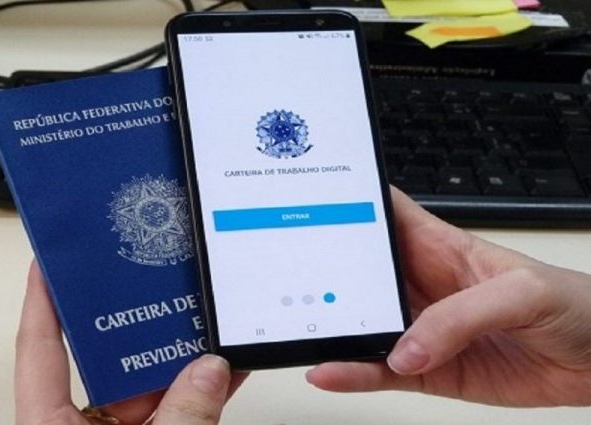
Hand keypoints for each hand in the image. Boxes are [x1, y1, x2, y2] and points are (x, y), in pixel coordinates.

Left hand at [15, 261, 246, 424]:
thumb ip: (181, 418)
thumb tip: (208, 370)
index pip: (39, 352)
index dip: (40, 302)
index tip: (48, 260)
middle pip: (107, 363)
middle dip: (139, 324)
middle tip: (155, 278)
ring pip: (149, 387)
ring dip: (181, 361)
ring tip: (204, 322)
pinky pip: (175, 411)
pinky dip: (200, 394)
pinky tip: (226, 370)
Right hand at [306, 187, 590, 406]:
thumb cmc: (575, 305)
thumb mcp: (522, 291)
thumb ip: (462, 315)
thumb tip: (406, 348)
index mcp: (439, 245)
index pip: (383, 215)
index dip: (346, 204)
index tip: (307, 202)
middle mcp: (420, 285)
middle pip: (359, 274)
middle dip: (325, 272)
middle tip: (291, 278)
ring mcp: (420, 329)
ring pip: (362, 325)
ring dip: (333, 327)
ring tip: (301, 330)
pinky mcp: (427, 371)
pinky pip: (379, 372)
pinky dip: (352, 373)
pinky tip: (330, 371)